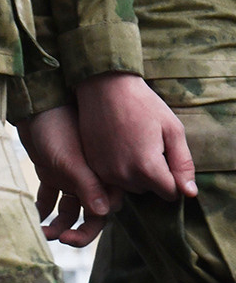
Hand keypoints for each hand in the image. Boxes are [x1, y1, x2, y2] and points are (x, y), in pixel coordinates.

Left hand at [19, 104, 109, 245]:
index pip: (104, 211)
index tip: (71, 238)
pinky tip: (32, 218)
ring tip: (41, 233)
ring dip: (58, 224)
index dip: (91, 228)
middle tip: (61, 240)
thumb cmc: (58, 128)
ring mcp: (71, 177)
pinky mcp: (52, 173)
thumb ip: (88, 185)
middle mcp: (91, 180)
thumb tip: (104, 214)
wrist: (36, 106)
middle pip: (89, 214)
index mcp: (104, 176)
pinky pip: (49, 198)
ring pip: (68, 209)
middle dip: (77, 231)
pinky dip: (42, 209)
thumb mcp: (72, 160)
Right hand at [74, 71, 194, 200]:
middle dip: (154, 175)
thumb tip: (189, 192)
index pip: (170, 192)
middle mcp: (123, 175)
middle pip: (149, 190)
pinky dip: (119, 170)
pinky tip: (119, 148)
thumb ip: (182, 163)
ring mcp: (104, 172)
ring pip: (130, 186)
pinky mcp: (92, 167)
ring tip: (134, 146)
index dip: (175, 178)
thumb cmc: (143, 105)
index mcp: (146, 167)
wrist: (105, 90)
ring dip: (136, 174)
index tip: (169, 156)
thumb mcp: (172, 130)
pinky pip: (112, 180)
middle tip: (150, 146)